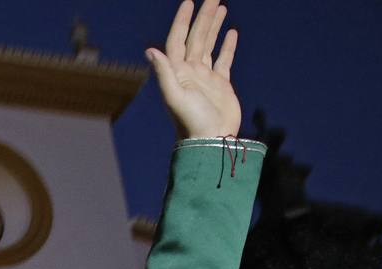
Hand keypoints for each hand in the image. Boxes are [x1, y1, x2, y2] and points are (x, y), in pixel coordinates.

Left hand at [147, 0, 240, 138]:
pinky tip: (231, 32)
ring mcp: (205, 78)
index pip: (178, 40)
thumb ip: (164, 73)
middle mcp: (189, 72)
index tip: (190, 2)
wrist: (210, 141)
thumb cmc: (191, 122)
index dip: (182, 21)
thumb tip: (150, 50)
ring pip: (209, 45)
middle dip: (203, 17)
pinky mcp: (220, 85)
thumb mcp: (175, 97)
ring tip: (221, 7)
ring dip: (213, 26)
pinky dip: (227, 46)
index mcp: (177, 73)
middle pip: (196, 38)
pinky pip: (223, 60)